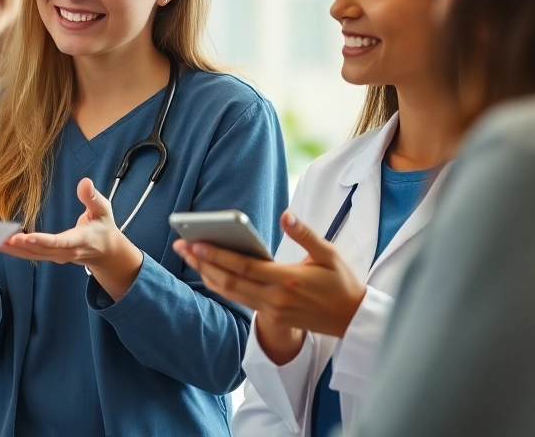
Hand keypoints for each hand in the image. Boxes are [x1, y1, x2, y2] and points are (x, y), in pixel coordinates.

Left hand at [0, 178, 142, 300]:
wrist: (105, 252)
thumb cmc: (103, 227)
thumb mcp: (104, 210)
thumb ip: (92, 197)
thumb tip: (84, 182)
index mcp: (79, 240)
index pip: (59, 242)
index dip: (42, 240)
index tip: (26, 237)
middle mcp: (66, 252)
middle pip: (40, 251)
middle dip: (20, 246)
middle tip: (1, 238)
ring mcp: (56, 257)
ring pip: (32, 255)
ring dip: (13, 250)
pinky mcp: (49, 256)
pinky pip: (30, 255)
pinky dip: (15, 251)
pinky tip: (0, 244)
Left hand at [175, 209, 365, 343]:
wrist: (353, 320)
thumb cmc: (342, 283)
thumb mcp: (329, 254)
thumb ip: (305, 234)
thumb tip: (286, 214)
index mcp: (287, 280)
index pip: (244, 266)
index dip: (218, 255)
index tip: (196, 243)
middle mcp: (275, 298)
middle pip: (229, 281)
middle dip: (202, 263)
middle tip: (180, 246)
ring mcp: (271, 310)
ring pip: (230, 292)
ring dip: (206, 274)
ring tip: (188, 256)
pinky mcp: (271, 316)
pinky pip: (239, 300)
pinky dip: (220, 286)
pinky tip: (208, 272)